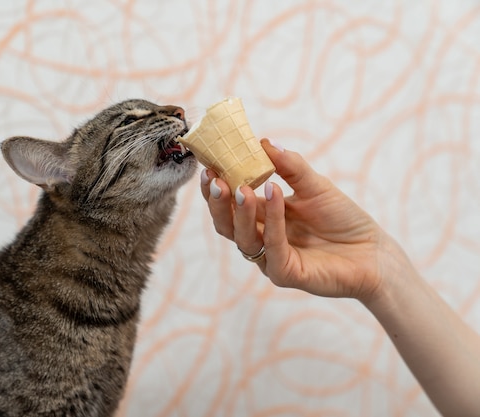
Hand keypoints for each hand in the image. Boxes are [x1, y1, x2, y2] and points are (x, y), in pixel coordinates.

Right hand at [201, 140, 393, 301]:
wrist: (373, 252)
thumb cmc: (342, 219)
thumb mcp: (314, 185)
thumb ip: (289, 166)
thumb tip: (264, 142)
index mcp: (263, 218)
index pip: (230, 204)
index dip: (216, 187)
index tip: (209, 165)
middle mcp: (262, 239)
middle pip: (227, 224)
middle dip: (218, 202)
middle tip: (215, 178)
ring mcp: (271, 259)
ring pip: (244, 238)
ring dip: (240, 211)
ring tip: (242, 187)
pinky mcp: (287, 274)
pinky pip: (273, 247)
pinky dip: (272, 220)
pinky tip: (273, 194)